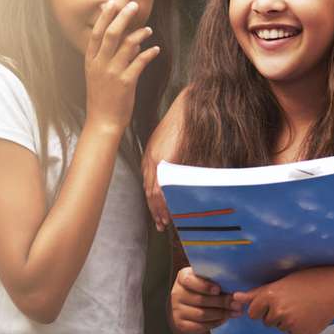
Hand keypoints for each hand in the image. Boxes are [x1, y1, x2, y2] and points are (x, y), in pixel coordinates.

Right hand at [85, 0, 159, 132]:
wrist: (102, 121)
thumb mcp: (98, 75)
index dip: (105, 17)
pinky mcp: (126, 82)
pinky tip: (155, 49)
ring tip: (148, 29)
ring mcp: (112, 73)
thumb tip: (130, 42)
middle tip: (132, 5)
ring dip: (140, 34)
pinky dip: (149, 53)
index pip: (96, 33)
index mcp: (91, 61)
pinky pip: (139, 62)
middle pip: (111, 34)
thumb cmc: (102, 98)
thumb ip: (110, 58)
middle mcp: (99, 64)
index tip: (112, 3)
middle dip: (122, 17)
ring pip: (127, 46)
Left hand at [142, 101, 184, 231]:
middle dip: (155, 210)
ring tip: (167, 221)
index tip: (157, 214)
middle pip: (150, 192)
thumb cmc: (179, 124)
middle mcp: (150, 161)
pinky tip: (174, 207)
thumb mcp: (166, 142)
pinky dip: (169, 198)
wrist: (185, 109)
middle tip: (161, 224)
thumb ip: (165, 160)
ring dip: (161, 209)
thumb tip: (171, 176)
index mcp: (149, 157)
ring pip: (156, 192)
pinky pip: (167, 185)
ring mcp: (158, 161)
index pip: (148, 186)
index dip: (152, 202)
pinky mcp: (168, 160)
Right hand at [170, 265, 237, 333]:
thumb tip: (236, 287)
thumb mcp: (209, 279)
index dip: (204, 286)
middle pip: (200, 300)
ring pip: (201, 314)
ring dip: (221, 314)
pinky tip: (224, 319)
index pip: (190, 280)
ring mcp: (177, 309)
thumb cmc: (206, 288)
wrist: (192, 305)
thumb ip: (218, 279)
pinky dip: (214, 323)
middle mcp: (177, 293)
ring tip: (235, 312)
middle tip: (237, 304)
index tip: (218, 289)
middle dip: (221, 302)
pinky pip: (199, 326)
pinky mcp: (181, 324)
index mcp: (183, 277)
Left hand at [234, 267, 333, 333]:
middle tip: (294, 302)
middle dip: (276, 314)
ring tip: (303, 308)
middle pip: (266, 321)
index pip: (253, 313)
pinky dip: (299, 327)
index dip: (263, 308)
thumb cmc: (308, 282)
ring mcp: (289, 324)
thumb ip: (257, 293)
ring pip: (280, 328)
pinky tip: (308, 316)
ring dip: (288, 321)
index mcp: (270, 296)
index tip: (277, 300)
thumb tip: (235, 297)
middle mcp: (277, 311)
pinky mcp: (300, 333)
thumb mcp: (282, 283)